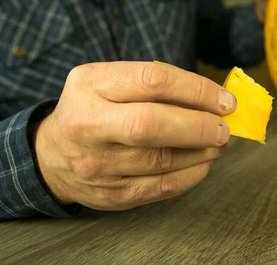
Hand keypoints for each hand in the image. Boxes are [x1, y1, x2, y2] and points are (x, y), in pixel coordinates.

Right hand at [33, 61, 235, 210]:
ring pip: (161, 160)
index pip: (153, 81)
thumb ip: (155, 84)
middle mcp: (88, 124)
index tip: (225, 100)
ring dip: (202, 151)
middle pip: (152, 125)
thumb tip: (216, 99)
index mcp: (90, 84)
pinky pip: (162, 187)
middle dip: (199, 126)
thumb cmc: (95, 109)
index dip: (197, 90)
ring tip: (218, 142)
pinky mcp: (111, 195)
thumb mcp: (109, 81)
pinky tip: (204, 162)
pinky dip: (192, 174)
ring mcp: (97, 164)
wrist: (52, 156)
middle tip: (225, 127)